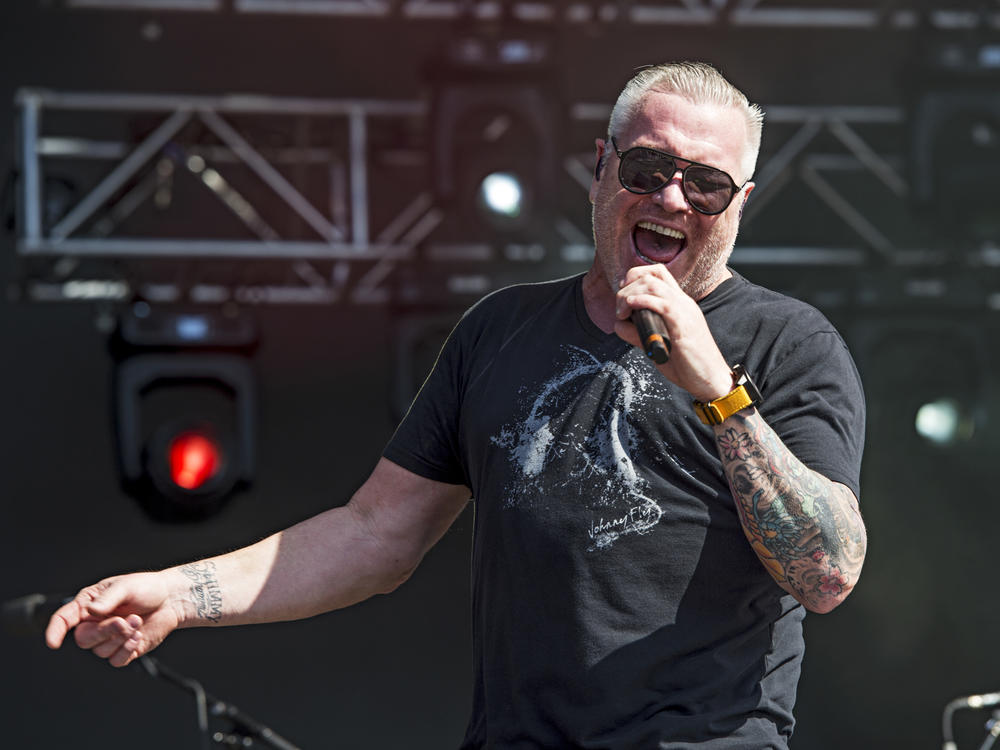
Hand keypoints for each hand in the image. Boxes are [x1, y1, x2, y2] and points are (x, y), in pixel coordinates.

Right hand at [45, 572, 181, 667]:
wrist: (171, 600)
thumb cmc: (147, 588)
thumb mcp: (126, 587)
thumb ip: (108, 599)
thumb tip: (92, 611)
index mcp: (89, 605)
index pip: (64, 619)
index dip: (55, 631)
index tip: (53, 642)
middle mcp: (95, 624)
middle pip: (84, 639)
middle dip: (104, 632)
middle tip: (124, 621)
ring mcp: (109, 639)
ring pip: (100, 651)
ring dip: (121, 638)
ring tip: (137, 621)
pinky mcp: (124, 650)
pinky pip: (116, 660)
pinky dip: (127, 650)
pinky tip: (138, 636)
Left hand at [614, 264, 732, 401]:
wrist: (711, 379)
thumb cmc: (687, 364)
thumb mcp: (658, 343)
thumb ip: (639, 332)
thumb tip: (618, 324)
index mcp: (680, 304)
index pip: (658, 273)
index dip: (636, 277)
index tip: (623, 296)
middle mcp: (683, 302)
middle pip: (652, 274)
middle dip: (628, 286)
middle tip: (619, 308)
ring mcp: (684, 311)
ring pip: (653, 285)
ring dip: (630, 294)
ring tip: (622, 312)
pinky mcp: (683, 325)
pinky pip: (661, 303)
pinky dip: (641, 301)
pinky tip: (630, 307)